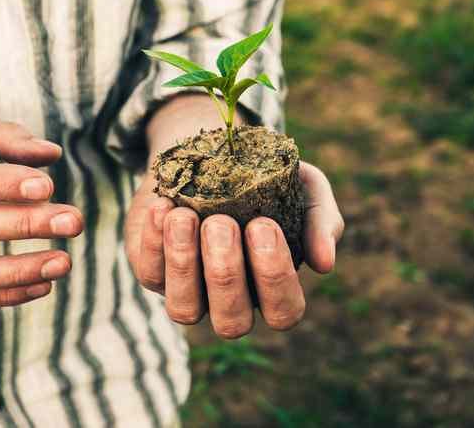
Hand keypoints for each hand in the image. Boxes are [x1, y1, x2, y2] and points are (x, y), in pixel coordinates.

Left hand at [124, 161, 343, 338]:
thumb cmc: (263, 178)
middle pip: (232, 322)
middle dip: (226, 273)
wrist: (207, 153)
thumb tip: (324, 263)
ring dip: (184, 263)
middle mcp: (230, 301)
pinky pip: (149, 273)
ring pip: (184, 309)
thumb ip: (321, 221)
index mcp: (272, 289)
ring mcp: (188, 291)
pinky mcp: (152, 271)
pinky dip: (153, 241)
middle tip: (222, 223)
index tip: (264, 225)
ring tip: (185, 216)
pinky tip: (164, 206)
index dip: (275, 277)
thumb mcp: (303, 187)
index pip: (284, 311)